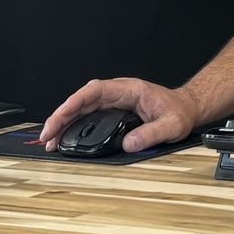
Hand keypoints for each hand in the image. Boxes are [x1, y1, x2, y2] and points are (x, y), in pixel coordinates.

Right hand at [38, 76, 197, 154]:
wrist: (186, 108)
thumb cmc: (179, 111)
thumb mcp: (172, 125)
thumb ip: (152, 134)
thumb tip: (128, 144)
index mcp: (128, 89)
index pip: (93, 92)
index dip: (73, 103)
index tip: (59, 117)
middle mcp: (116, 93)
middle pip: (80, 101)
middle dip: (60, 116)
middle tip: (47, 136)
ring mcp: (113, 101)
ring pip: (81, 108)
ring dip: (64, 122)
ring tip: (50, 141)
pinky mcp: (112, 111)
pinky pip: (87, 115)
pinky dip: (74, 125)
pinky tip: (65, 137)